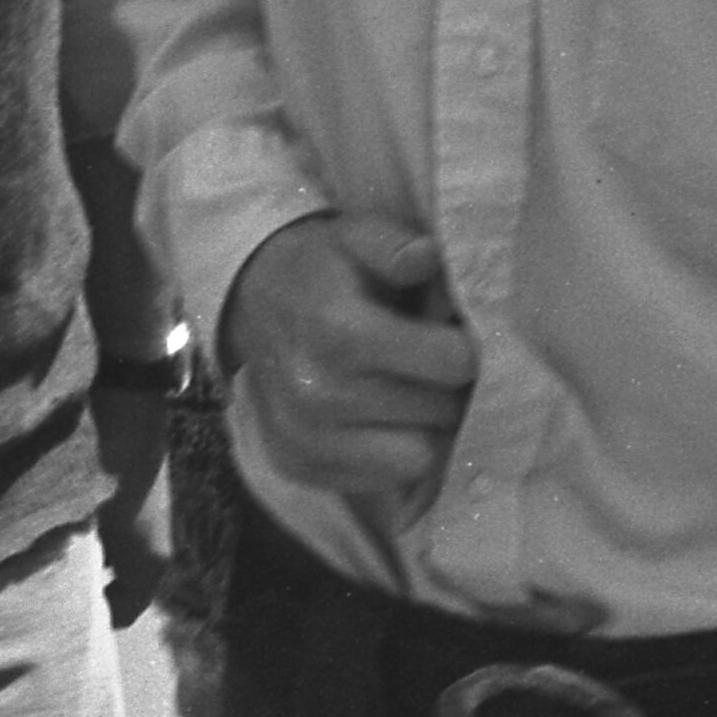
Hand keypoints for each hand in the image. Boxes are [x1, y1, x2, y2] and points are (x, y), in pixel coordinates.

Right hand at [217, 208, 474, 508]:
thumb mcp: (355, 236)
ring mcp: (303, 437)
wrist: (250, 301)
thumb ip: (397, 246)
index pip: (451, 364)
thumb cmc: (320, 267)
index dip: (467, 348)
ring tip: (410, 392)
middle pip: (439, 412)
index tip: (458, 336)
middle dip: (450, 388)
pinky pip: (380, 481)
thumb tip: (427, 258)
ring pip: (417, 456)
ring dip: (424, 426)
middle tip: (436, 365)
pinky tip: (380, 418)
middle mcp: (316, 392)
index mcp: (337, 329)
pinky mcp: (298, 466)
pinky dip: (390, 453)